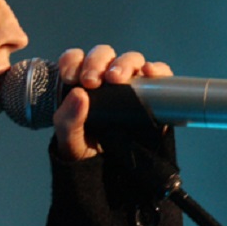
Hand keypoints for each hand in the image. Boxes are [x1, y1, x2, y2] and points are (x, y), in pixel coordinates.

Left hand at [52, 45, 172, 160]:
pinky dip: (157, 69)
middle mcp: (106, 77)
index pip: (76, 58)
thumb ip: (68, 119)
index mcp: (81, 81)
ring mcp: (131, 83)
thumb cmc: (84, 148)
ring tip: (116, 79)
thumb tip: (79, 94)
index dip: (73, 61)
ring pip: (131, 59)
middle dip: (96, 62)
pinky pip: (159, 73)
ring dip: (124, 63)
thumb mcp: (69, 138)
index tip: (70, 77)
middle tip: (92, 80)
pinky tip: (149, 73)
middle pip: (103, 54)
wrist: (108, 171)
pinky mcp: (153, 93)